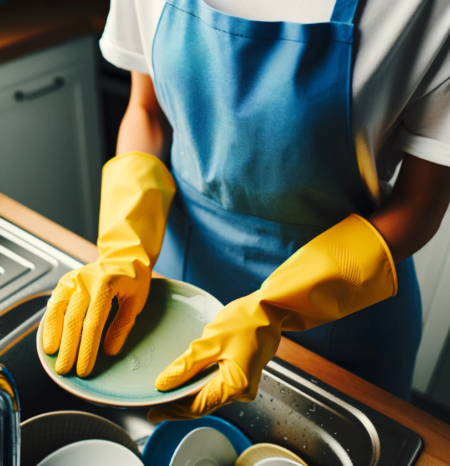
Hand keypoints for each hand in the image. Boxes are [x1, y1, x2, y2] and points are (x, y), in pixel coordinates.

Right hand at [43, 152, 175, 377]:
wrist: (129, 243)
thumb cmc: (138, 269)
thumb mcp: (139, 297)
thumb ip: (124, 323)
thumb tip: (113, 348)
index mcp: (108, 285)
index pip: (96, 323)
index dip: (89, 349)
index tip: (86, 369)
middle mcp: (88, 280)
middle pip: (74, 320)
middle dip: (70, 347)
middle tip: (66, 370)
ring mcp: (77, 278)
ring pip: (60, 311)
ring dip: (54, 335)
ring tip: (50, 356)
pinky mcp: (72, 278)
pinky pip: (56, 300)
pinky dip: (50, 318)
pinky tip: (47, 334)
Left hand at [147, 293, 281, 420]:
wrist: (269, 308)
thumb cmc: (245, 321)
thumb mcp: (212, 341)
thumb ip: (187, 365)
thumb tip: (164, 383)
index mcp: (235, 386)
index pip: (197, 407)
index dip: (172, 410)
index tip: (153, 411)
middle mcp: (241, 391)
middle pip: (203, 404)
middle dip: (179, 404)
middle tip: (155, 404)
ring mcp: (243, 384)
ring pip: (210, 394)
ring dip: (189, 394)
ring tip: (166, 393)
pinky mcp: (242, 374)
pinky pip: (217, 385)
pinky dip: (201, 384)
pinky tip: (187, 380)